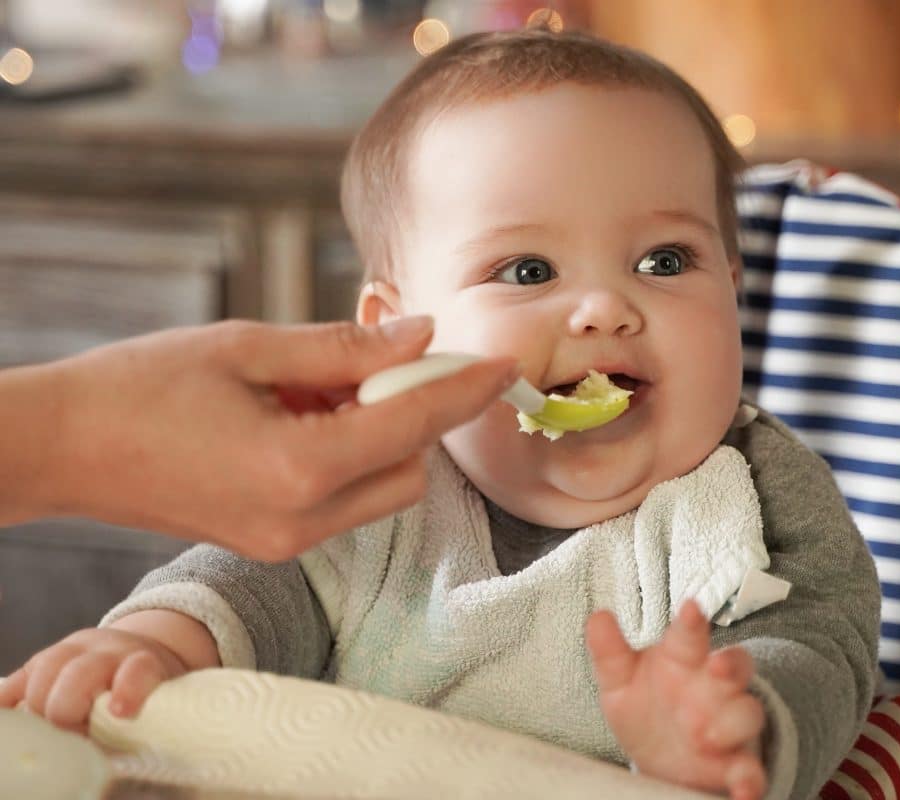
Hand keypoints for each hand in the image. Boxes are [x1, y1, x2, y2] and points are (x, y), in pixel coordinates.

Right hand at [0, 317, 517, 559]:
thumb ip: (343, 348)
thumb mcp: (246, 347)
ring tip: (321, 384)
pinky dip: (349, 455)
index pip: (414, 425)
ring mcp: (286, 541)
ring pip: (382, 488)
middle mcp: (302, 521)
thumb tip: (419, 335)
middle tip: (383, 357)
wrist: (60, 448)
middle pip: (411, 468)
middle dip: (416, 411)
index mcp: (298, 470)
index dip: (464, 390)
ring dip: (381, 434)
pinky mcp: (272, 542)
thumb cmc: (139, 388)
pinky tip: (304, 411)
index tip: (502, 365)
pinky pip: (344, 499)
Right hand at [0, 627, 187, 734]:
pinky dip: (9, 698)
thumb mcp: (157, 701)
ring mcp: (74, 650)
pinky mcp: (44, 660)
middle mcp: (108, 651)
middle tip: (74, 735)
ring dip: (40, 705)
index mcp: (143, 662)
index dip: (128, 689)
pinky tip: (9, 714)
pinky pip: (19, 678)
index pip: (137, 669)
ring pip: (46, 669)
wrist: (135, 652)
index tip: (120, 712)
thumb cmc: (148, 690)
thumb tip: (118, 755)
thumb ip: (145, 721)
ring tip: (49, 730)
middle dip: (68, 710)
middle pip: (79, 674)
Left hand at [586, 600, 766, 799]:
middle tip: (713, 670)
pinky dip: (751, 779)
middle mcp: (714, 686)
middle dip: (728, 666)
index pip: (690, 635)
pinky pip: (752, 769)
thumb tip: (596, 617)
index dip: (692, 621)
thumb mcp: (620, 681)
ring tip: (705, 739)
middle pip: (735, 665)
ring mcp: (729, 724)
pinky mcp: (737, 763)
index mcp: (684, 658)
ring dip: (731, 723)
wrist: (660, 760)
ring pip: (747, 713)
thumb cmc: (645, 707)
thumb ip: (609, 652)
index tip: (691, 607)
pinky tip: (745, 791)